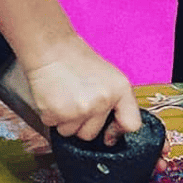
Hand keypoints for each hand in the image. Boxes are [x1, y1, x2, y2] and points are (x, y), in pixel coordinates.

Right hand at [24, 38, 141, 142]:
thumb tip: (112, 134)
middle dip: (81, 122)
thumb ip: (114, 101)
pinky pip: (53, 126)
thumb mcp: (107, 75)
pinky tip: (53, 96)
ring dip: (65, 120)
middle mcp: (103, 101)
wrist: (50, 48)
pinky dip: (50, 115)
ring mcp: (80, 109)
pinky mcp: (58, 113)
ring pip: (70, 132)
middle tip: (75, 98)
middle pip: (91, 134)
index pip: (131, 123)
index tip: (108, 132)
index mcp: (120, 89)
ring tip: (63, 95)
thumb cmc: (75, 58)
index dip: (117, 130)